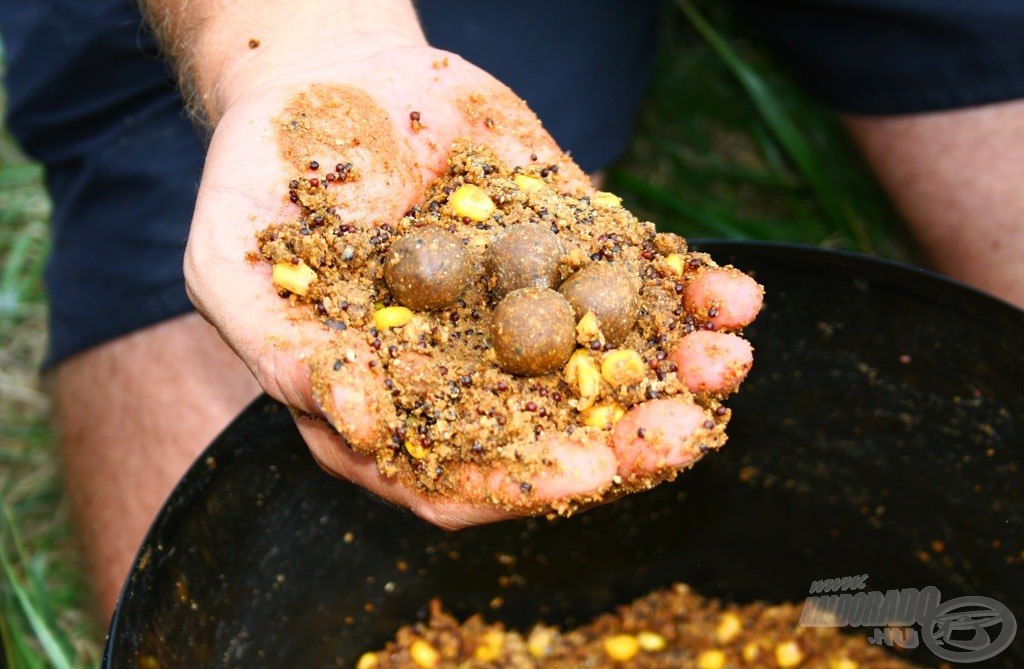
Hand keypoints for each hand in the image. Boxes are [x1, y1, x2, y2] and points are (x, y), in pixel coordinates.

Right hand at [183, 41, 760, 527]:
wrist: (322, 72)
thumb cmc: (259, 176)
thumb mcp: (235, 268)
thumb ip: (287, 354)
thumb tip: (364, 427)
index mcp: (393, 402)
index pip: (464, 471)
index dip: (529, 479)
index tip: (592, 470)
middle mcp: (468, 371)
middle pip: (558, 430)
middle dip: (630, 437)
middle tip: (695, 427)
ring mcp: (525, 308)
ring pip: (614, 361)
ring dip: (677, 369)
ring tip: (728, 355)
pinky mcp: (567, 246)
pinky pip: (636, 277)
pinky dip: (687, 291)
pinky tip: (733, 294)